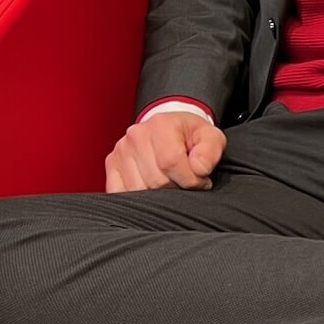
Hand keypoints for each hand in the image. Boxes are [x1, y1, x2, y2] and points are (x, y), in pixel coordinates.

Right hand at [104, 110, 225, 192]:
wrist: (170, 128)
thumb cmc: (190, 135)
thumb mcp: (211, 137)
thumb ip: (210, 151)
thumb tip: (199, 169)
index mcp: (161, 125)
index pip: (171, 163)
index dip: (190, 180)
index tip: (201, 181)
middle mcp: (136, 136)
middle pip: (155, 180)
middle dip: (177, 188)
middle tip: (186, 182)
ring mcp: (121, 151)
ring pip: (138, 190)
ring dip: (158, 195)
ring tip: (171, 182)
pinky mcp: (112, 164)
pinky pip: (120, 192)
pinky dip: (138, 198)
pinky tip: (152, 189)